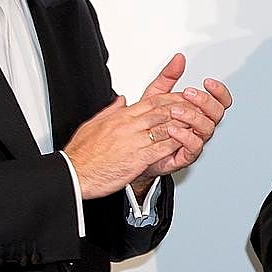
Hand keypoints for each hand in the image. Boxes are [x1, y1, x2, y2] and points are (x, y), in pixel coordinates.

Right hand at [64, 96, 186, 198]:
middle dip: (182, 108)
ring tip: (196, 124)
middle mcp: (128, 126)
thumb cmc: (82, 154)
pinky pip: (160, 149)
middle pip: (162, 111)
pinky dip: (174, 144)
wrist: (75, 173)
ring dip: (182, 125)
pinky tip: (185, 143)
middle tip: (196, 107)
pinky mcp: (137, 159)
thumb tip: (122, 101)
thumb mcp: (93, 124)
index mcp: (120, 117)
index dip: (171, 98)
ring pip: (164, 128)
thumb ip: (111, 111)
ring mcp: (133, 142)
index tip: (182, 98)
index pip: (152, 101)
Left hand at [132, 55, 233, 190]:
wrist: (136, 148)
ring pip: (207, 129)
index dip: (219, 91)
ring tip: (175, 110)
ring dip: (193, 117)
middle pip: (217, 113)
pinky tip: (173, 128)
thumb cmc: (149, 124)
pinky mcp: (186, 155)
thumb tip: (179, 59)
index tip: (208, 82)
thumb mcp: (156, 95)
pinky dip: (184, 137)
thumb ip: (168, 77)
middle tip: (189, 94)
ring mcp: (195, 140)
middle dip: (205, 101)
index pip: (219, 100)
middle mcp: (200, 126)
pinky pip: (194, 147)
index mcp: (198, 111)